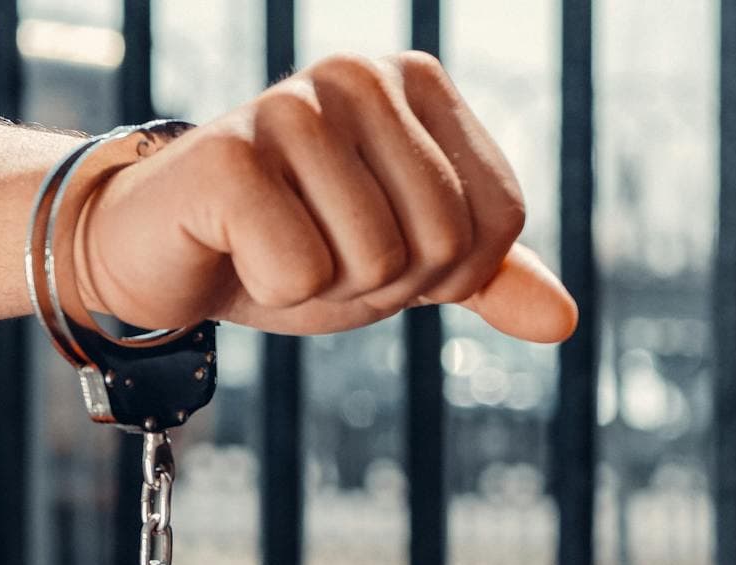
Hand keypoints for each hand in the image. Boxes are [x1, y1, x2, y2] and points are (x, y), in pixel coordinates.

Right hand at [72, 52, 576, 343]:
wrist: (173, 254)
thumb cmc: (295, 242)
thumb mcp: (407, 262)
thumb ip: (488, 279)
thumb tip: (562, 320)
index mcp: (417, 83)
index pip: (498, 219)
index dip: (447, 270)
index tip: (378, 244)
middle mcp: (360, 74)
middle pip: (444, 240)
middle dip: (387, 281)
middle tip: (321, 249)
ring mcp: (291, 105)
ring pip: (378, 259)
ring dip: (328, 286)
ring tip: (277, 245)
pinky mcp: (228, 154)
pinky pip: (303, 271)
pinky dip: (272, 287)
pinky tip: (237, 248)